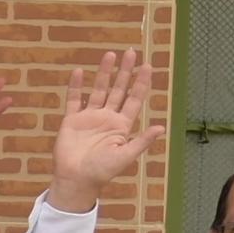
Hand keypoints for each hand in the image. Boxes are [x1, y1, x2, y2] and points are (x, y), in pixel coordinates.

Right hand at [47, 50, 160, 204]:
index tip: (147, 66)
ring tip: (110, 55)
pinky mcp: (72, 120)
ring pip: (98, 90)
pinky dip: (76, 86)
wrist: (76, 180)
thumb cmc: (102, 171)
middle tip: (131, 52)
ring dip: (104, 73)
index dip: (141, 82)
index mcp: (121, 125)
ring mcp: (89, 117)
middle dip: (125, 71)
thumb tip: (161, 127)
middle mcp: (107, 118)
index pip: (134, 99)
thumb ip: (142, 141)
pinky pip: (74, 100)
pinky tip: (78, 72)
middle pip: (118, 89)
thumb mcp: (126, 156)